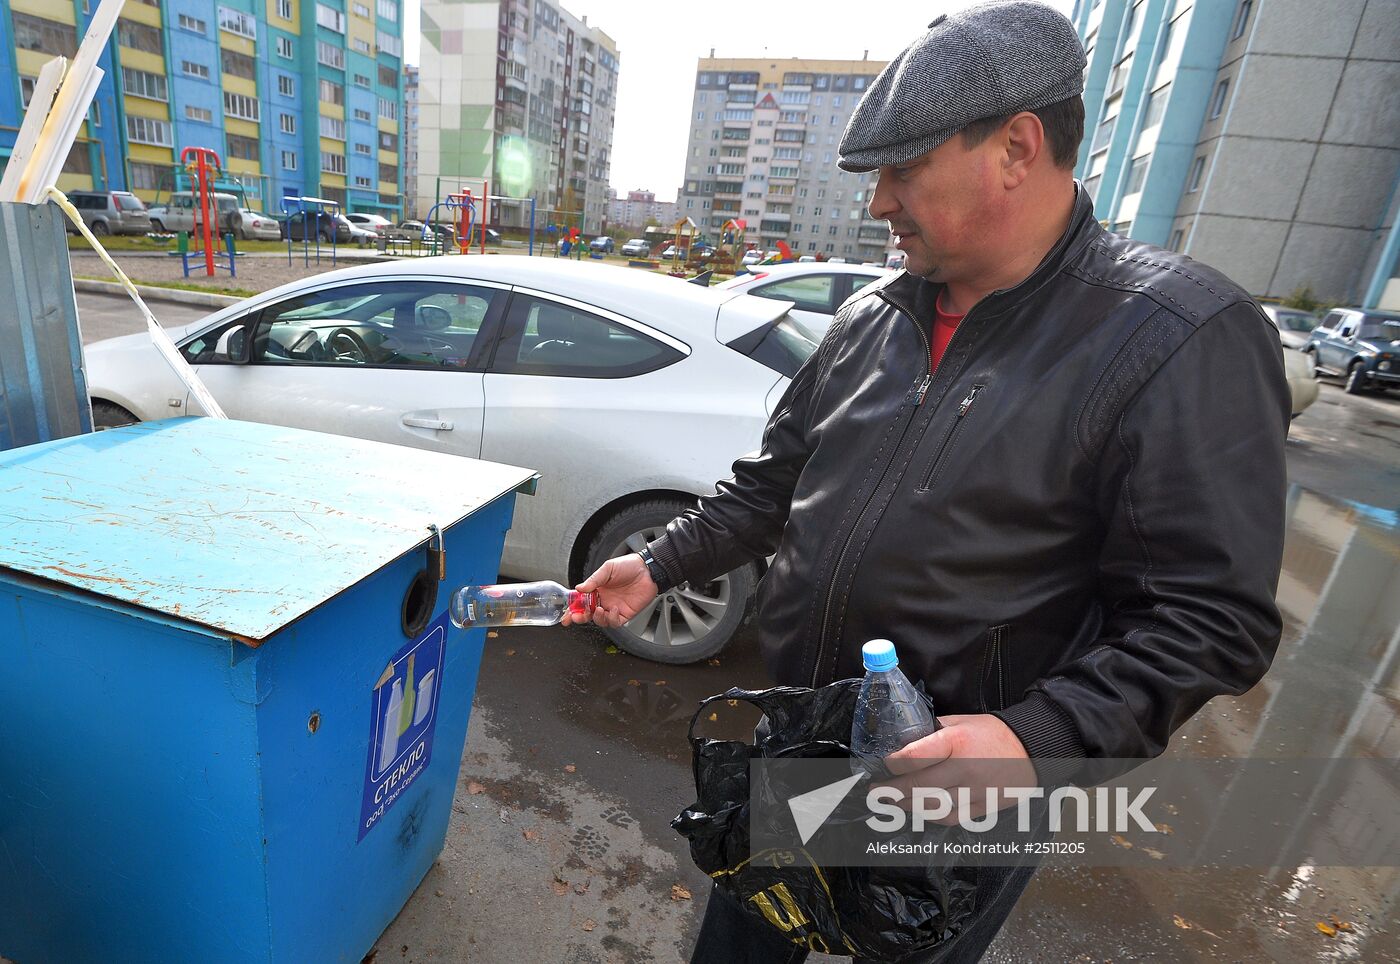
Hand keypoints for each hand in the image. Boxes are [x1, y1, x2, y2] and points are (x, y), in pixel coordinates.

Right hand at [558, 554, 657, 628]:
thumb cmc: (629, 566)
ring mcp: (614, 607)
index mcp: (597, 589)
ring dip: (596, 618)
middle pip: (588, 614)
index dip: (573, 608)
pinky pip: (614, 622)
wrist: (648, 570)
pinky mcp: (625, 613)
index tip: (567, 613)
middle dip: (579, 617)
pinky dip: (611, 619)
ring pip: (600, 620)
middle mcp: (604, 600)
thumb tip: (579, 588)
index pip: (581, 601)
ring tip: (597, 610)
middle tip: (575, 617)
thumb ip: (593, 580)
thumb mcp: (608, 569)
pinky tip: (612, 610)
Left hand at [875, 714, 1036, 822]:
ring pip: (933, 807)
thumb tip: (904, 740)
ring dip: (908, 806)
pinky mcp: (983, 808)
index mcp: (956, 742)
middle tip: (876, 792)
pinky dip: (931, 815)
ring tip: (893, 802)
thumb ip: (933, 731)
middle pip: (919, 786)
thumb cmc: (992, 733)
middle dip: (892, 791)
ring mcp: (975, 792)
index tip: (884, 765)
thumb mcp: (960, 721)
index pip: (915, 757)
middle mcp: (965, 769)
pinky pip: (951, 817)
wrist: (1032, 750)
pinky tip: (920, 809)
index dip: (894, 764)